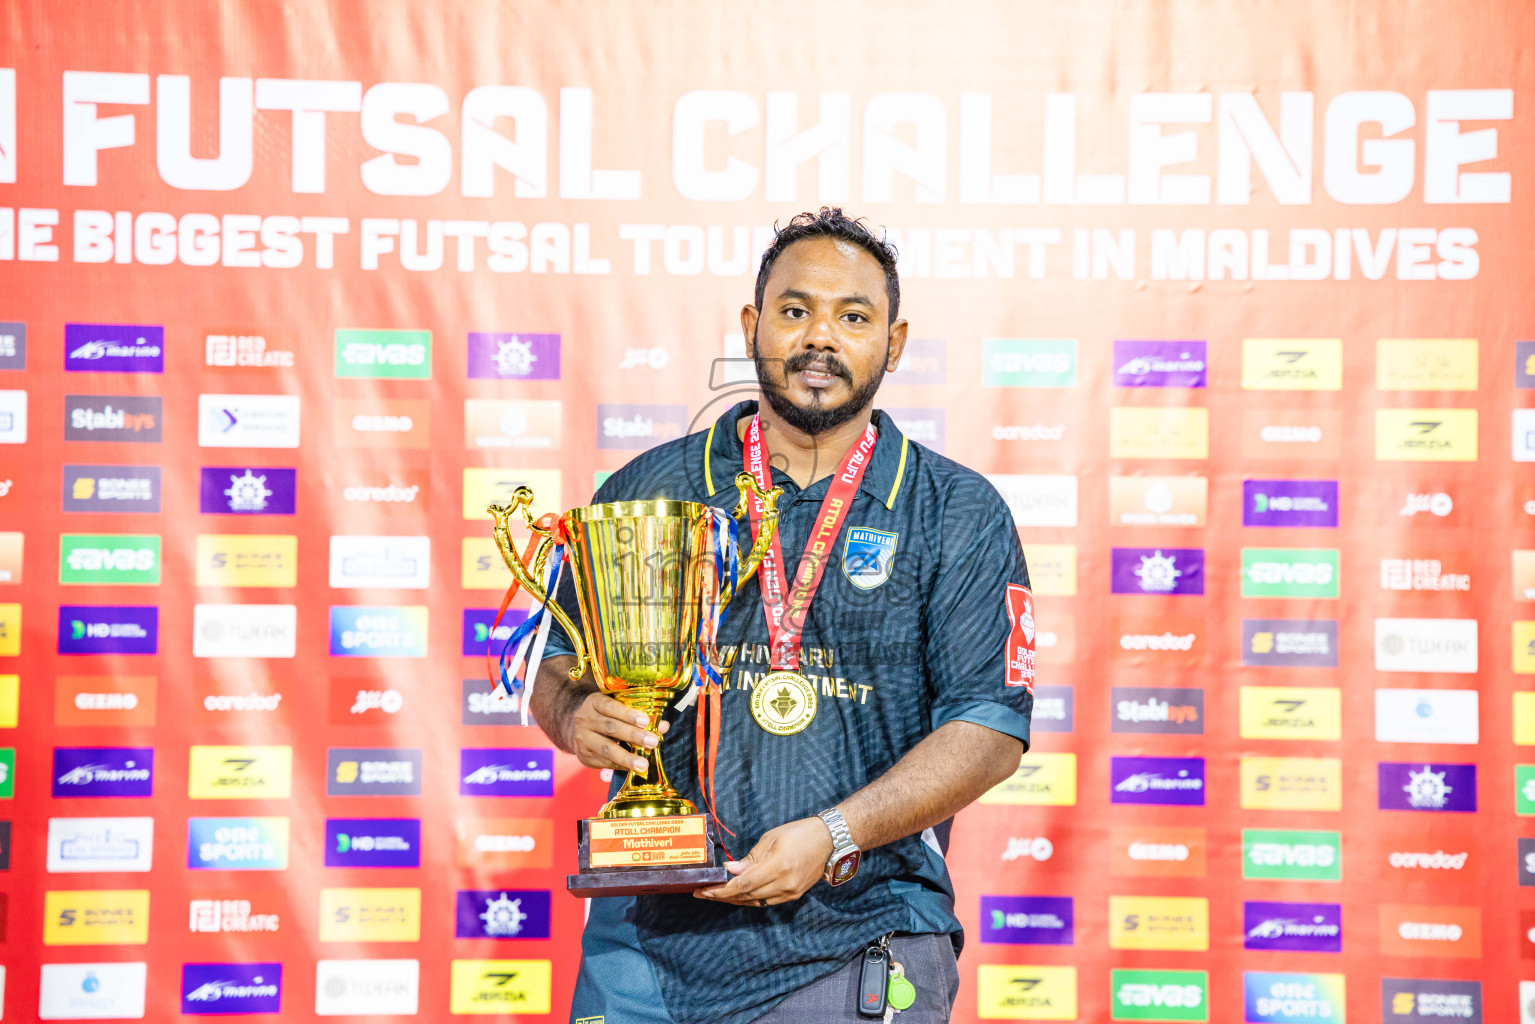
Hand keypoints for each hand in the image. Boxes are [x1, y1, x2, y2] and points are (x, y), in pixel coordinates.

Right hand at [569, 693, 668, 774]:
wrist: (578, 728)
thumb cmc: (606, 715)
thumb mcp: (618, 708)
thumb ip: (640, 716)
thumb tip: (663, 726)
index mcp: (594, 702)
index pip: (610, 706)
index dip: (628, 714)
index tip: (645, 721)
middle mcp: (585, 719)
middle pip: (610, 728)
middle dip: (633, 735)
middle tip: (653, 742)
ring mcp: (583, 739)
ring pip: (606, 749)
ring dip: (626, 757)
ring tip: (643, 764)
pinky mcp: (584, 756)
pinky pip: (604, 762)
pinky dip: (620, 765)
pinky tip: (633, 767)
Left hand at [696, 817, 833, 906]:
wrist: (828, 841)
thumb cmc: (799, 833)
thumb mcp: (771, 839)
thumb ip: (750, 858)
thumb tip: (730, 871)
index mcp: (778, 867)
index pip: (744, 885)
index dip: (722, 890)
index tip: (705, 889)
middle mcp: (785, 884)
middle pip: (747, 897)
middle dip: (723, 896)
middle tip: (702, 893)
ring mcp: (790, 892)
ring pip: (755, 902)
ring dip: (734, 900)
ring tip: (715, 895)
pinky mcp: (793, 895)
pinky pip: (766, 902)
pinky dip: (750, 900)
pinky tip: (737, 895)